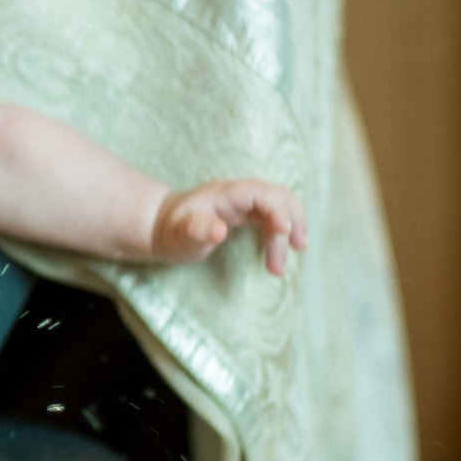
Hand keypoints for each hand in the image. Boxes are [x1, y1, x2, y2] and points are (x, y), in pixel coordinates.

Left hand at [152, 179, 309, 274]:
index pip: (261, 193)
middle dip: (293, 220)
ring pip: (280, 209)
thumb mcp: (180, 234)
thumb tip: (220, 231)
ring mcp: (245, 204)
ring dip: (290, 232)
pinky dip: (281, 236)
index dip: (277, 209)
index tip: (284, 233)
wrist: (162, 229)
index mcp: (226, 193)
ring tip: (279, 267)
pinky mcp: (248, 215)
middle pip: (279, 196)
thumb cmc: (172, 231)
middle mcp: (240, 194)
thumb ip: (197, 230)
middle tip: (298, 248)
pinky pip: (273, 219)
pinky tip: (279, 257)